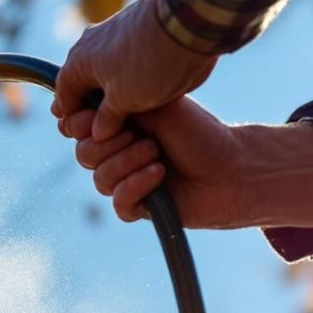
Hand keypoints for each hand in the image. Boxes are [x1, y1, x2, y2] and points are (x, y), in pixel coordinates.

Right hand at [51, 0, 218, 141]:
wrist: (186, 22)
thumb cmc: (147, 64)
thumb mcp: (123, 101)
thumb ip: (106, 119)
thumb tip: (97, 133)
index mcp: (78, 63)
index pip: (64, 100)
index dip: (74, 121)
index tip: (89, 137)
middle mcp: (91, 49)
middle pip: (85, 89)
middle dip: (97, 111)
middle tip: (114, 131)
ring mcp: (116, 41)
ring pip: (108, 79)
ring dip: (117, 98)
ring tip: (135, 118)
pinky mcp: (139, 39)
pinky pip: (127, 68)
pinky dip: (133, 84)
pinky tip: (149, 98)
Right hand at [62, 97, 245, 226]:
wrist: (234, 167)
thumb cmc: (199, 131)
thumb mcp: (155, 106)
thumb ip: (116, 105)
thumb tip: (81, 110)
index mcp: (119, 124)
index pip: (78, 127)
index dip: (81, 125)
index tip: (96, 118)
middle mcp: (118, 152)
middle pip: (83, 153)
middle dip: (110, 144)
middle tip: (142, 136)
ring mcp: (126, 180)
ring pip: (99, 179)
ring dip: (126, 164)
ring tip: (156, 154)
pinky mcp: (137, 206)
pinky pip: (117, 202)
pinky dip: (135, 186)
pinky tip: (158, 175)